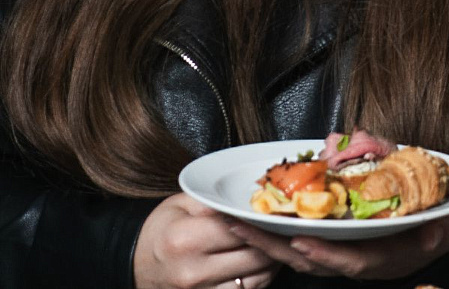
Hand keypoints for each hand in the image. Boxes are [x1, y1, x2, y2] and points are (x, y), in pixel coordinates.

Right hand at [133, 193, 280, 288]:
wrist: (135, 264)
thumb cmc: (163, 229)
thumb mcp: (183, 204)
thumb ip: (217, 201)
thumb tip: (253, 198)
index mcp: (185, 239)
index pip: (243, 229)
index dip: (265, 219)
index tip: (278, 212)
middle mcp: (192, 271)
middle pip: (256, 256)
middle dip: (275, 240)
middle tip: (284, 227)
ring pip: (258, 279)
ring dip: (271, 262)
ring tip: (273, 244)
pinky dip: (258, 278)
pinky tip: (258, 264)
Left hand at [223, 208, 448, 278]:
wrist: (445, 227)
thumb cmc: (444, 215)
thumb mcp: (443, 208)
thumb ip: (422, 200)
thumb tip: (405, 192)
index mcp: (389, 256)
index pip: (353, 261)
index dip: (326, 254)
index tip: (301, 242)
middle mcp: (363, 262)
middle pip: (313, 262)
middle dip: (276, 247)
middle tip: (243, 227)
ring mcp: (347, 256)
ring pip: (302, 257)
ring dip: (268, 243)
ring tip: (237, 222)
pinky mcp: (337, 249)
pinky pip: (304, 248)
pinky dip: (278, 238)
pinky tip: (257, 222)